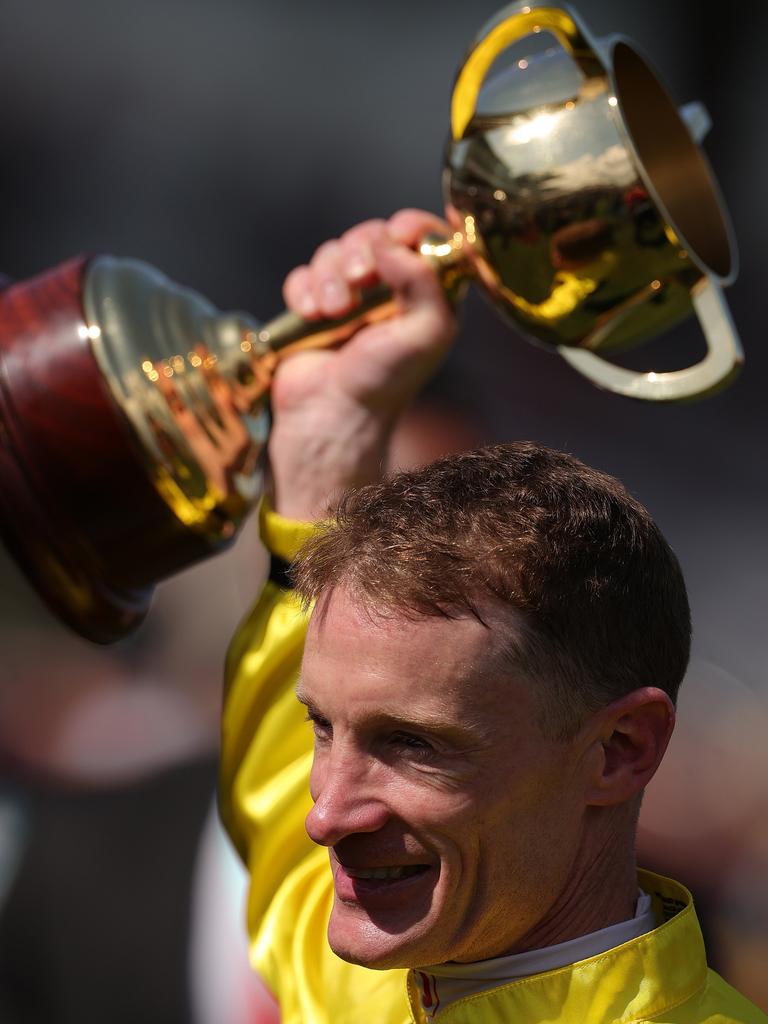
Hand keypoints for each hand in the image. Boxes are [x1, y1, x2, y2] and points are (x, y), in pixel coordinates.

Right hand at [268, 209, 456, 520]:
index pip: (426, 238)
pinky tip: (311, 315)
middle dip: (363, 250)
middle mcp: (389, 292)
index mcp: (427, 295)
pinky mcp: (312, 309)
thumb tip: (393, 241)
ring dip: (331, 276)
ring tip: (334, 312)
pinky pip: (303, 275)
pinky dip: (304, 290)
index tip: (400, 231)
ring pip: (335, 252)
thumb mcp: (427, 333)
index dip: (412, 226)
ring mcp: (349, 299)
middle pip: (374, 235)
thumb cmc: (385, 382)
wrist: (331, 414)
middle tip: (361, 280)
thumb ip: (426, 281)